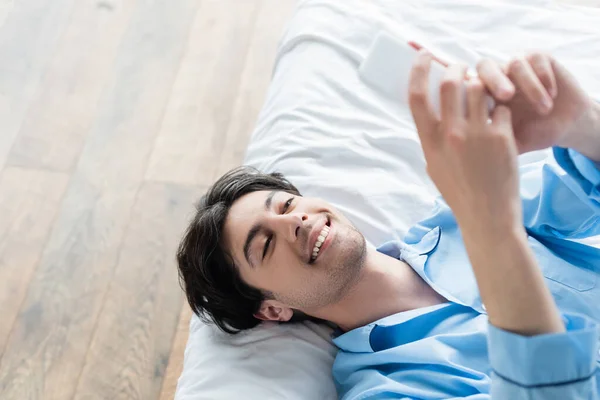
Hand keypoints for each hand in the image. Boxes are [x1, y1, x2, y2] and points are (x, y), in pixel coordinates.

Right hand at [408, 51, 521, 229]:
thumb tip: (433, 106)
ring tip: (485, 96)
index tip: (425, 56)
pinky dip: (501, 110)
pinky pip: (501, 108)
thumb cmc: (458, 191)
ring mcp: (477, 136)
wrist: (487, 216)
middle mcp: (450, 135)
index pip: (417, 96)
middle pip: (452, 82)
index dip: (419, 70)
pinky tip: (500, 124)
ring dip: (483, 86)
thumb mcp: (434, 165)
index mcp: (429, 142)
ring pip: (480, 89)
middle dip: (458, 68)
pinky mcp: (502, 138)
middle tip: (463, 68)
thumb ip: (432, 136)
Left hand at [477, 53, 595, 153]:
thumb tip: (467, 154)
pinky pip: (536, 58)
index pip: (469, 84)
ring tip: (544, 109)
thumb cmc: (533, 134)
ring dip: (529, 86)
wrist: (564, 125)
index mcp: (484, 95)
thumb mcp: (510, 143)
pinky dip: (544, 77)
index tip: (485, 111)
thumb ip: (489, 142)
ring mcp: (518, 66)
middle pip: (485, 66)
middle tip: (506, 96)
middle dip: (494, 80)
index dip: (473, 92)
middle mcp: (498, 77)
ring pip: (514, 63)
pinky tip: (552, 95)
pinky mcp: (540, 59)